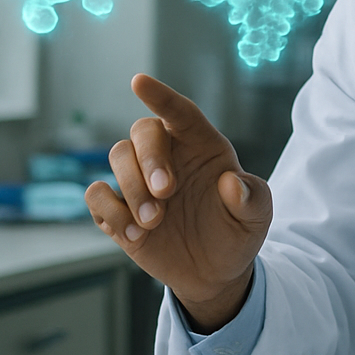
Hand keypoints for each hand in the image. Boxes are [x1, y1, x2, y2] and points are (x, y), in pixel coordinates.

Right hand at [85, 74, 271, 330]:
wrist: (215, 272)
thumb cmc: (237, 232)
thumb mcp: (257, 217)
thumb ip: (252, 198)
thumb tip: (232, 182)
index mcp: (201, 146)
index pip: (179, 113)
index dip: (159, 96)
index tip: (139, 82)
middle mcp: (167, 156)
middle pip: (142, 132)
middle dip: (149, 158)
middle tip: (166, 192)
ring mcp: (139, 182)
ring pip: (117, 157)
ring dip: (132, 188)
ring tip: (154, 223)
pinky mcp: (119, 210)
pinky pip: (97, 195)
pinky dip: (110, 212)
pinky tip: (135, 236)